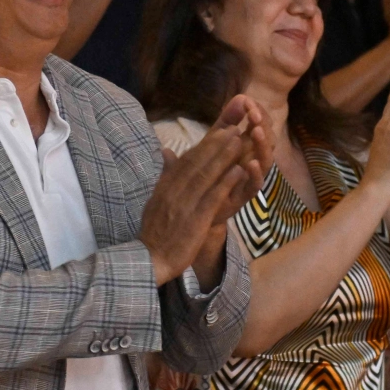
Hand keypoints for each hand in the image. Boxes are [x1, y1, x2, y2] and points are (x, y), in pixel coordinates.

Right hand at [140, 95, 268, 283]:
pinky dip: (226, 182)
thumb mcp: (156, 200)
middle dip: (216, 145)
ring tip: (239, 142)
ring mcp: (184, 205)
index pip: (186, 161)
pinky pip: (212, 197)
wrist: (150, 260)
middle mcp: (174, 192)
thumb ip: (165, 176)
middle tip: (233, 129)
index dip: (204, 145)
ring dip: (224, 157)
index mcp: (165, 187)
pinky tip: (239, 170)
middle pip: (197, 163)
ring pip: (206, 175)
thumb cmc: (156, 233)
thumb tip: (166, 151)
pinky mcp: (195, 220)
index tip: (219, 133)